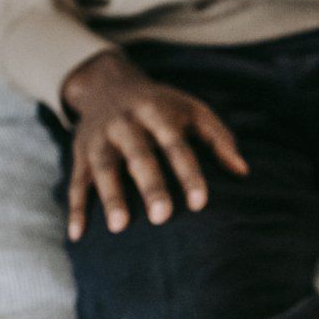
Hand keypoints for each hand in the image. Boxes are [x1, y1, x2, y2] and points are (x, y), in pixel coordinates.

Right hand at [59, 50, 247, 240]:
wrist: (107, 84)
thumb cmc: (163, 107)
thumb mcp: (193, 111)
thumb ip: (219, 138)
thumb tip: (243, 171)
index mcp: (156, 113)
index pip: (175, 144)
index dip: (188, 173)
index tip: (200, 203)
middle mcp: (125, 123)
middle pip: (138, 155)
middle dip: (150, 185)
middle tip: (162, 217)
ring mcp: (99, 139)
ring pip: (103, 168)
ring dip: (111, 196)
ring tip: (120, 227)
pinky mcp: (80, 154)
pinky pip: (76, 182)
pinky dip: (75, 208)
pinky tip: (78, 235)